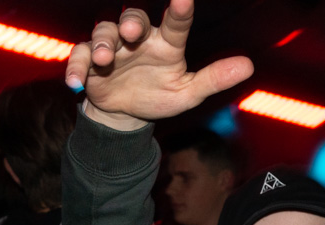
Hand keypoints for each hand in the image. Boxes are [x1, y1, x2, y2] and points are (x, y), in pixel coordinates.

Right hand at [64, 0, 253, 129]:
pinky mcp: (89, 62)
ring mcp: (112, 47)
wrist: (125, 114)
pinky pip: (80, 57)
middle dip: (130, 21)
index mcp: (166, 43)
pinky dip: (76, 67)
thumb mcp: (187, 93)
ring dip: (103, 42)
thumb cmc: (159, 95)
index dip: (180, 9)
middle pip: (132, 17)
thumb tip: (248, 66)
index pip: (176, 22)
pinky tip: (76, 81)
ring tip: (105, 59)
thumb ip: (214, 78)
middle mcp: (138, 38)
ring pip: (104, 30)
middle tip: (132, 31)